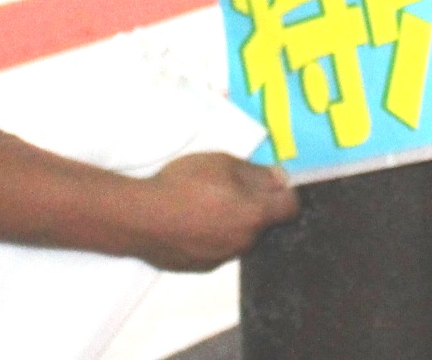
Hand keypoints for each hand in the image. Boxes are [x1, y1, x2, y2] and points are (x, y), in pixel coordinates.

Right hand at [130, 152, 300, 270]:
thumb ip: (257, 173)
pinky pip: (217, 248)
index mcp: (254, 216)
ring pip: (239, 236)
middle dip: (254, 205)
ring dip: (232, 222)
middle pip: (262, 223)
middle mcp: (244, 243)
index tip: (273, 180)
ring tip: (204, 202)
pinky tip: (190, 221)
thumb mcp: (223, 163)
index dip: (286, 192)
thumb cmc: (184, 184)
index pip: (290, 208)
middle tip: (228, 186)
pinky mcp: (200, 267)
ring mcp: (222, 258)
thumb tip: (281, 179)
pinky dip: (211, 235)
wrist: (140, 217)